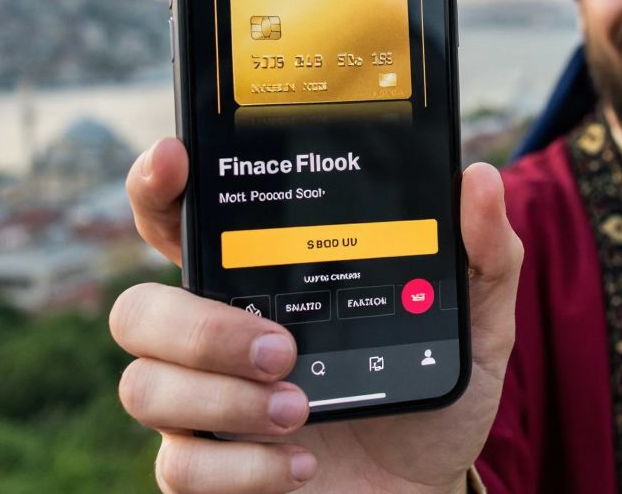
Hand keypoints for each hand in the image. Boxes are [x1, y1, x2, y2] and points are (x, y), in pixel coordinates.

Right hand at [110, 138, 521, 492]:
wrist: (427, 488)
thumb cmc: (433, 393)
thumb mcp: (476, 324)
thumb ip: (484, 254)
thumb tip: (481, 179)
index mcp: (263, 280)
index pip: (181, 222)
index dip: (156, 187)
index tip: (175, 160)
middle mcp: (218, 336)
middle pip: (138, 310)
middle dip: (199, 326)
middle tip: (284, 347)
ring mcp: (205, 406)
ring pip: (145, 388)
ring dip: (222, 400)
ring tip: (300, 408)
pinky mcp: (210, 471)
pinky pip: (179, 468)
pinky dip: (241, 469)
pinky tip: (299, 464)